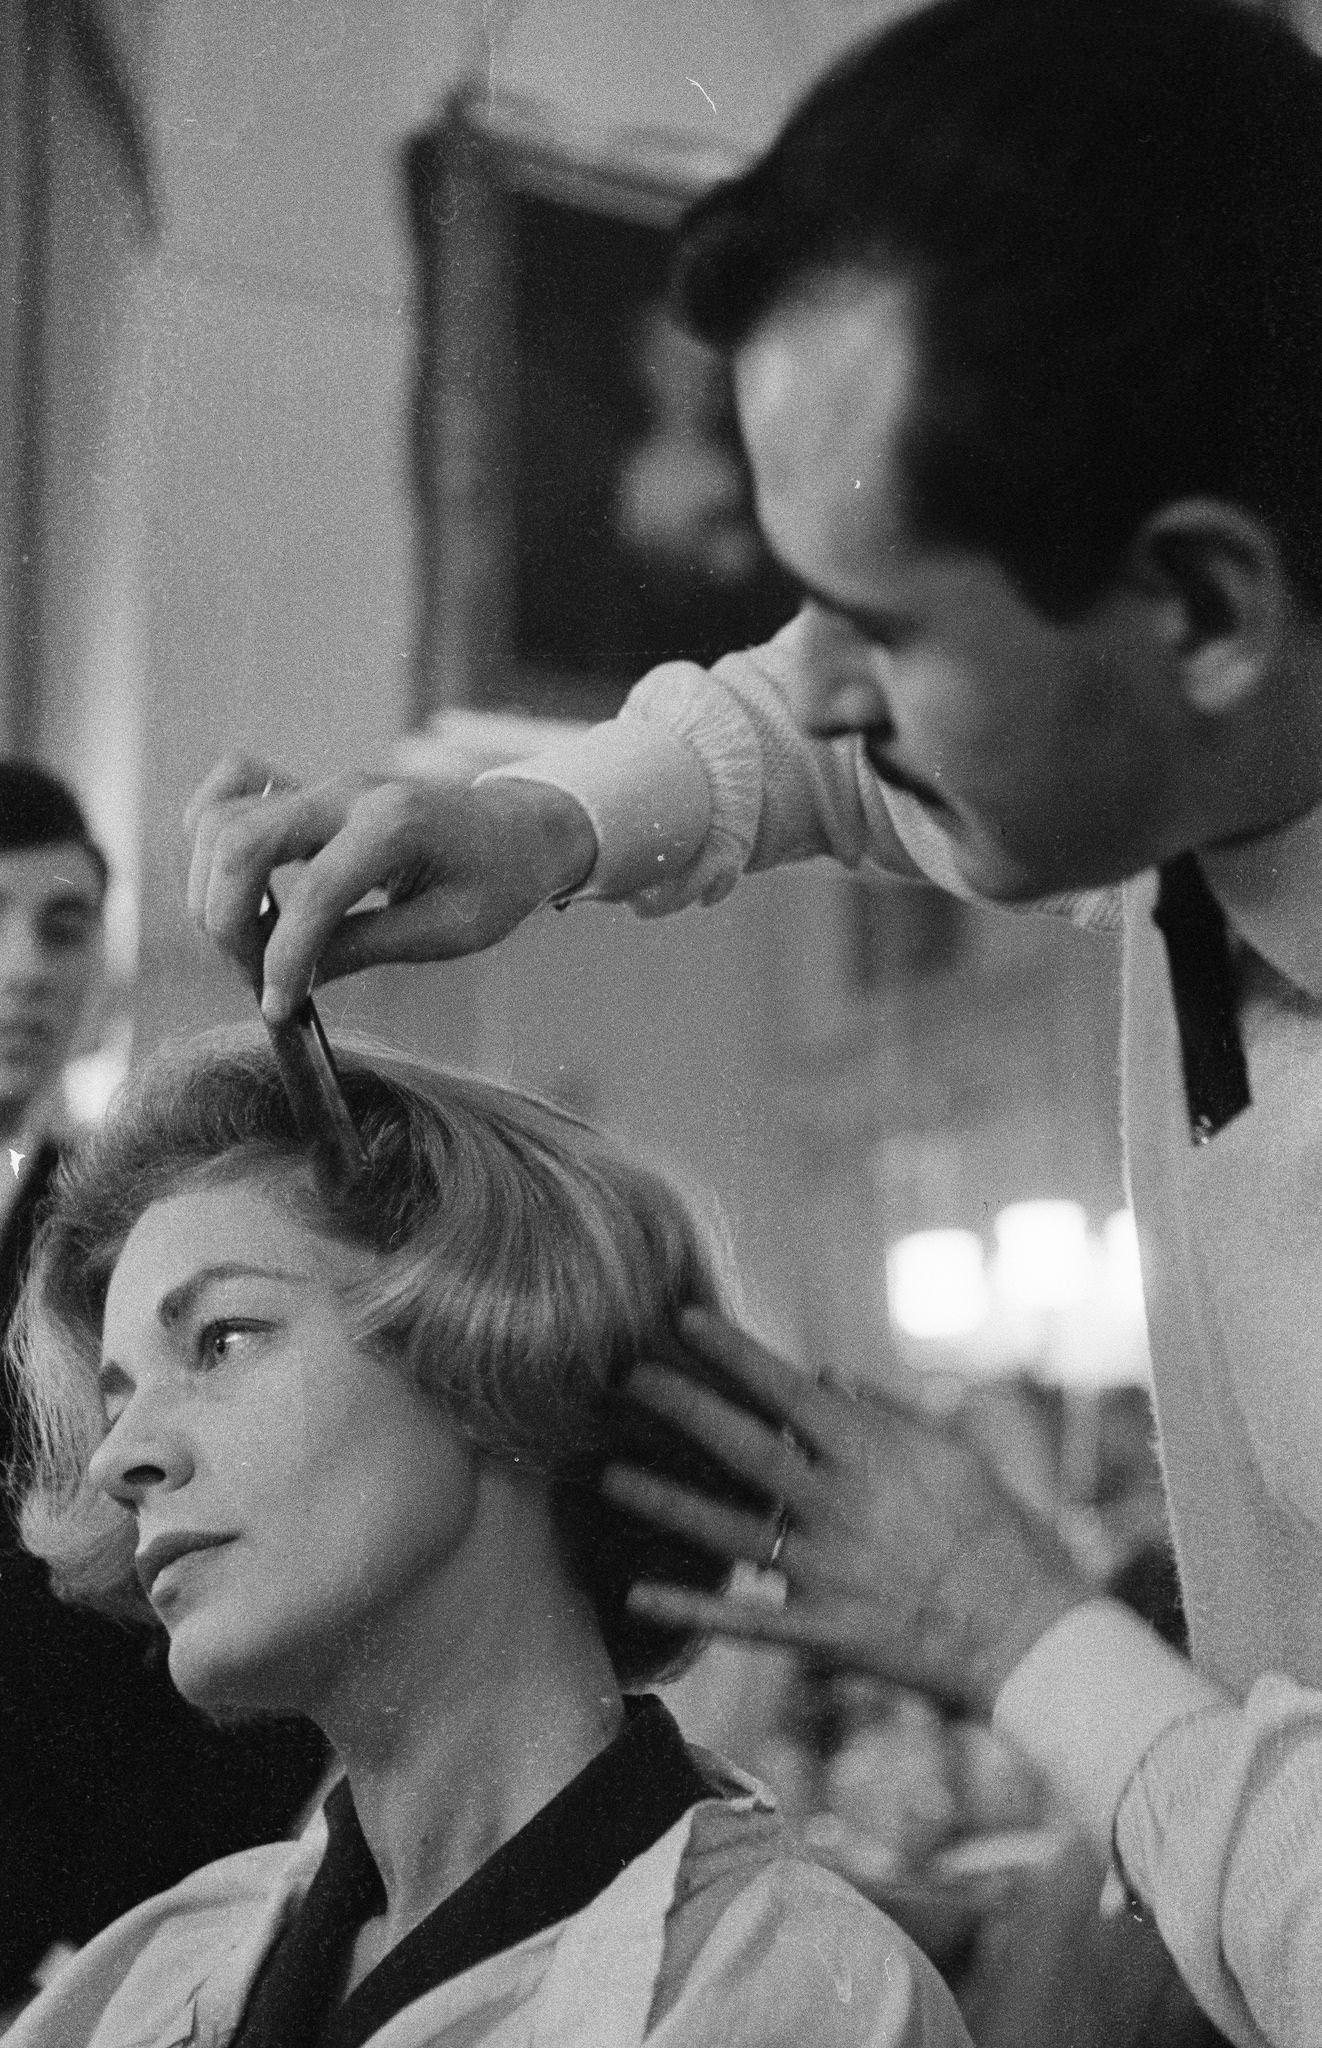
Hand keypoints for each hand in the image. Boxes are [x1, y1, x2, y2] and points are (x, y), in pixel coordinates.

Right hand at [184, 753, 597, 1018]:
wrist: (517, 829)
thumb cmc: (495, 881)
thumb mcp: (449, 931)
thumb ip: (366, 947)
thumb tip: (290, 983)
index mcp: (396, 824)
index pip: (313, 894)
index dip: (284, 961)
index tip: (278, 1008)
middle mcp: (347, 793)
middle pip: (240, 843)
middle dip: (227, 923)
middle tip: (255, 978)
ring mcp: (321, 785)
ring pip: (219, 819)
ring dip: (211, 891)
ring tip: (249, 945)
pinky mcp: (307, 791)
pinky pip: (230, 790)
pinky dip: (209, 834)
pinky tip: (232, 882)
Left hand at [602, 1308, 1090, 1713]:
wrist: (1032, 1635)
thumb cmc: (1005, 1535)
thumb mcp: (954, 1455)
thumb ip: (887, 1413)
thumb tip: (828, 1376)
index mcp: (874, 1456)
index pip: (788, 1390)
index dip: (733, 1354)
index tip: (685, 1321)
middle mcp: (839, 1507)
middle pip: (744, 1448)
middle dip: (681, 1409)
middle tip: (626, 1379)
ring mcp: (825, 1572)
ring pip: (727, 1530)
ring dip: (664, 1500)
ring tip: (607, 1476)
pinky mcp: (822, 1632)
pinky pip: (743, 1620)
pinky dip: (690, 1607)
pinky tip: (637, 1594)